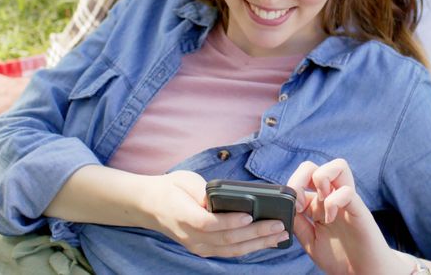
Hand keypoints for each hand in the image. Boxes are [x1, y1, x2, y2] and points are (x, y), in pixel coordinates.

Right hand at [144, 171, 289, 257]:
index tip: (250, 216)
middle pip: (226, 239)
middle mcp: (191, 236)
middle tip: (279, 225)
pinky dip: (249, 247)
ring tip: (279, 235)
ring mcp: (197, 246)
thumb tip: (223, 199)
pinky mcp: (204, 249)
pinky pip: (229, 251)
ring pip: (231, 249)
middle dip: (256, 233)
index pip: (209, 223)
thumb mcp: (184, 180)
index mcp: (183, 215)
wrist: (150, 206)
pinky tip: (266, 241)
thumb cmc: (171, 188)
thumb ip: (202, 190)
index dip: (230, 222)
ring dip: (258, 243)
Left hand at [287, 159, 404, 274]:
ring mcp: (347, 202)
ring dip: (321, 178)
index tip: (291, 208)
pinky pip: (347, 191)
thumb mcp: (311, 241)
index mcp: (320, 204)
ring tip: (318, 201)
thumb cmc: (340, 258)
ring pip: (338, 166)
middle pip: (317, 166)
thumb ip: (298, 224)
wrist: (363, 273)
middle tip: (299, 202)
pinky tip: (329, 219)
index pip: (304, 178)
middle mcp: (333, 198)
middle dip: (301, 177)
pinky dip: (333, 202)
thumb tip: (284, 207)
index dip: (292, 187)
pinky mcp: (360, 210)